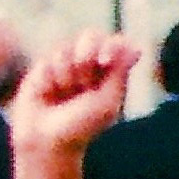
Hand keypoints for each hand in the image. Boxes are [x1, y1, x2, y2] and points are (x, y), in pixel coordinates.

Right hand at [9, 32, 137, 153]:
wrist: (46, 141)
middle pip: (90, 36)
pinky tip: (48, 93)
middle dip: (87, 53)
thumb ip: (120, 72)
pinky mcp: (41, 70)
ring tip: (65, 93)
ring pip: (66, 49)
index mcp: (107, 72)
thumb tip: (137, 48)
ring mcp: (62, 66)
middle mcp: (85, 65)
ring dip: (67, 74)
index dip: (111, 45)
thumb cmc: (81, 127)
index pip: (114, 43)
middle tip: (82, 76)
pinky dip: (50, 78)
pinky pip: (47, 60)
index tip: (106, 60)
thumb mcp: (107, 101)